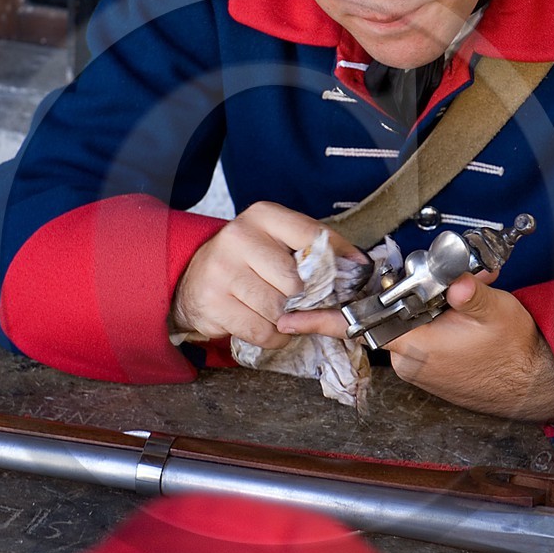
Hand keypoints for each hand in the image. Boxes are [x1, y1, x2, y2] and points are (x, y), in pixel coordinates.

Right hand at [171, 202, 367, 348]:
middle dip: (302, 298)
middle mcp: (238, 237)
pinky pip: (262, 331)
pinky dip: (273, 337)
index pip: (311, 236)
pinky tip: (268, 326)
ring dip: (288, 322)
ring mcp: (222, 271)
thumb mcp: (277, 241)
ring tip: (281, 315)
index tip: (356, 272)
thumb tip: (359, 264)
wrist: (193, 281)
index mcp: (262, 215)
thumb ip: (313, 247)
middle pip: (295, 281)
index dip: (339, 258)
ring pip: (279, 310)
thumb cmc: (248, 262)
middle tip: (298, 301)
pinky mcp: (213, 303)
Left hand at [277, 271, 553, 422]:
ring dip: (424, 315)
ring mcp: (416, 370)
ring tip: (460, 309)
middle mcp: (407, 361)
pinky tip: (458, 325)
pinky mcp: (427, 372)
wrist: (532, 385)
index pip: (357, 326)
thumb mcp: (497, 311)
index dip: (319, 322)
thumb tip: (458, 280)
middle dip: (406, 299)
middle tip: (441, 290)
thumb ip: (472, 291)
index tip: (287, 319)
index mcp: (415, 344)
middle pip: (388, 318)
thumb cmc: (515, 351)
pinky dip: (432, 328)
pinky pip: (418, 342)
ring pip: (405, 329)